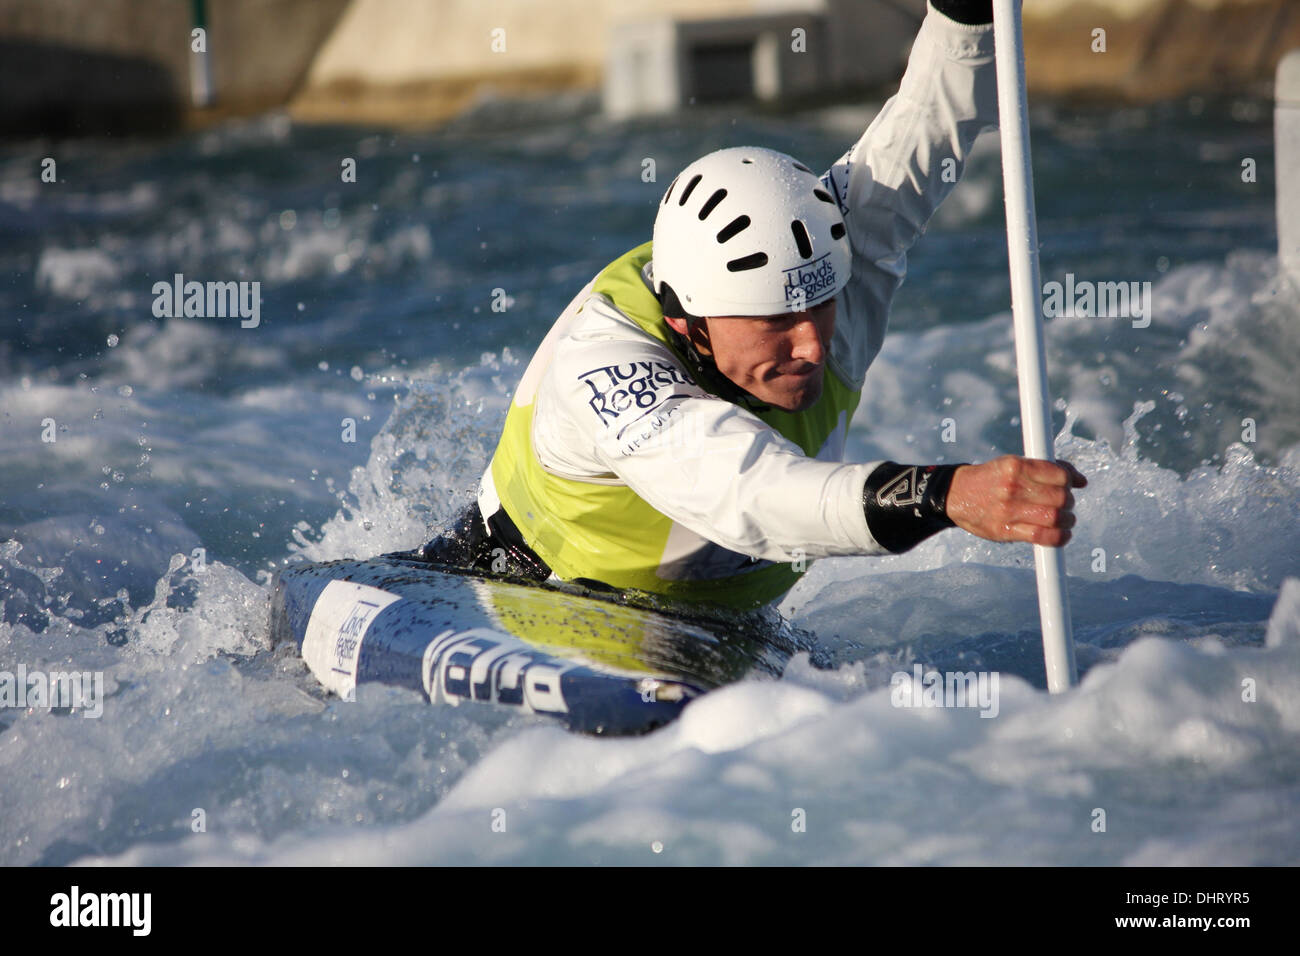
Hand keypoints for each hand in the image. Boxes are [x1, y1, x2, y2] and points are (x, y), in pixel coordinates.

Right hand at [945, 456, 1085, 546]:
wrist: (955, 494)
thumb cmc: (991, 479)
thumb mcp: (1012, 463)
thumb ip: (1045, 469)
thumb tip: (1080, 481)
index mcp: (1016, 466)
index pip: (1059, 474)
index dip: (1070, 481)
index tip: (1070, 486)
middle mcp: (1012, 487)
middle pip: (1060, 497)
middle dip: (1068, 502)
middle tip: (1065, 505)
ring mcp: (1008, 510)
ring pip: (1054, 517)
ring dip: (1067, 520)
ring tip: (1065, 520)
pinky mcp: (1005, 530)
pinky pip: (1041, 536)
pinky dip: (1058, 538)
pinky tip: (1062, 534)